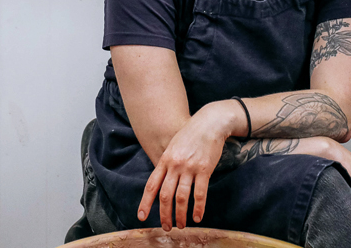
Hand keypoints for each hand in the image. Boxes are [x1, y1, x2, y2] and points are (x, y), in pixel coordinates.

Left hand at [137, 101, 235, 230]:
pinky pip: (200, 194)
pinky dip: (198, 208)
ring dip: (180, 215)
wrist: (209, 123)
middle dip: (164, 214)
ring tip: (181, 225)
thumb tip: (161, 181)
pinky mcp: (204, 170)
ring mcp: (189, 167)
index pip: (152, 185)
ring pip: (181, 197)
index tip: (141, 216)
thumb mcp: (173, 145)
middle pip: (165, 195)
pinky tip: (198, 217)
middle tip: (166, 227)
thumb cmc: (191, 134)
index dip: (146, 202)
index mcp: (165, 159)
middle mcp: (175, 165)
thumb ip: (167, 162)